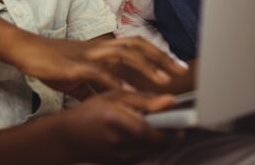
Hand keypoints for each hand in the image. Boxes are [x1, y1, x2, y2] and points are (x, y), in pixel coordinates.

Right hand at [15, 34, 186, 96]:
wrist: (26, 51)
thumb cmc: (52, 62)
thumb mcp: (80, 75)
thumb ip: (97, 85)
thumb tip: (113, 99)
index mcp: (101, 49)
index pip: (136, 46)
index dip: (157, 54)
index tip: (176, 67)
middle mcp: (99, 47)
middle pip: (136, 46)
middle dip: (159, 58)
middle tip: (179, 72)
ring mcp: (87, 54)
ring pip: (122, 54)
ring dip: (143, 67)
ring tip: (161, 81)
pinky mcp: (73, 65)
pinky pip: (96, 72)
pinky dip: (112, 80)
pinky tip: (125, 90)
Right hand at [59, 89, 182, 163]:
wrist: (69, 138)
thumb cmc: (90, 112)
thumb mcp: (114, 96)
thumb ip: (143, 99)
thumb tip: (170, 100)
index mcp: (117, 120)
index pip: (152, 130)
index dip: (172, 128)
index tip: (184, 121)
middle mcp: (119, 142)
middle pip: (156, 142)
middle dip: (169, 132)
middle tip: (174, 121)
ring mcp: (121, 157)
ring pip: (153, 149)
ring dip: (159, 139)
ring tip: (156, 125)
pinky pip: (144, 155)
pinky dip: (148, 146)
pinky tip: (140, 135)